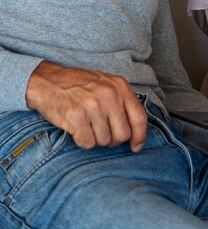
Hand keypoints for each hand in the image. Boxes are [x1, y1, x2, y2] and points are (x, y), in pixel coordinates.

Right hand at [26, 61, 146, 151]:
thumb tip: (135, 132)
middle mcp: (109, 95)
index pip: (139, 117)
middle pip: (123, 134)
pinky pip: (88, 142)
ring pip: (105, 140)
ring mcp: (93, 106)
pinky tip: (77, 128)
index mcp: (120, 86)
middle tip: (102, 134)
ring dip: (96, 139)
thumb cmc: (78, 85)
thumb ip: (122, 102)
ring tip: (87, 125)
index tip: (136, 146)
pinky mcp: (77, 117)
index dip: (140, 136)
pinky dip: (82, 140)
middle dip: (113, 140)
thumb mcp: (106, 84)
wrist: (47, 81)